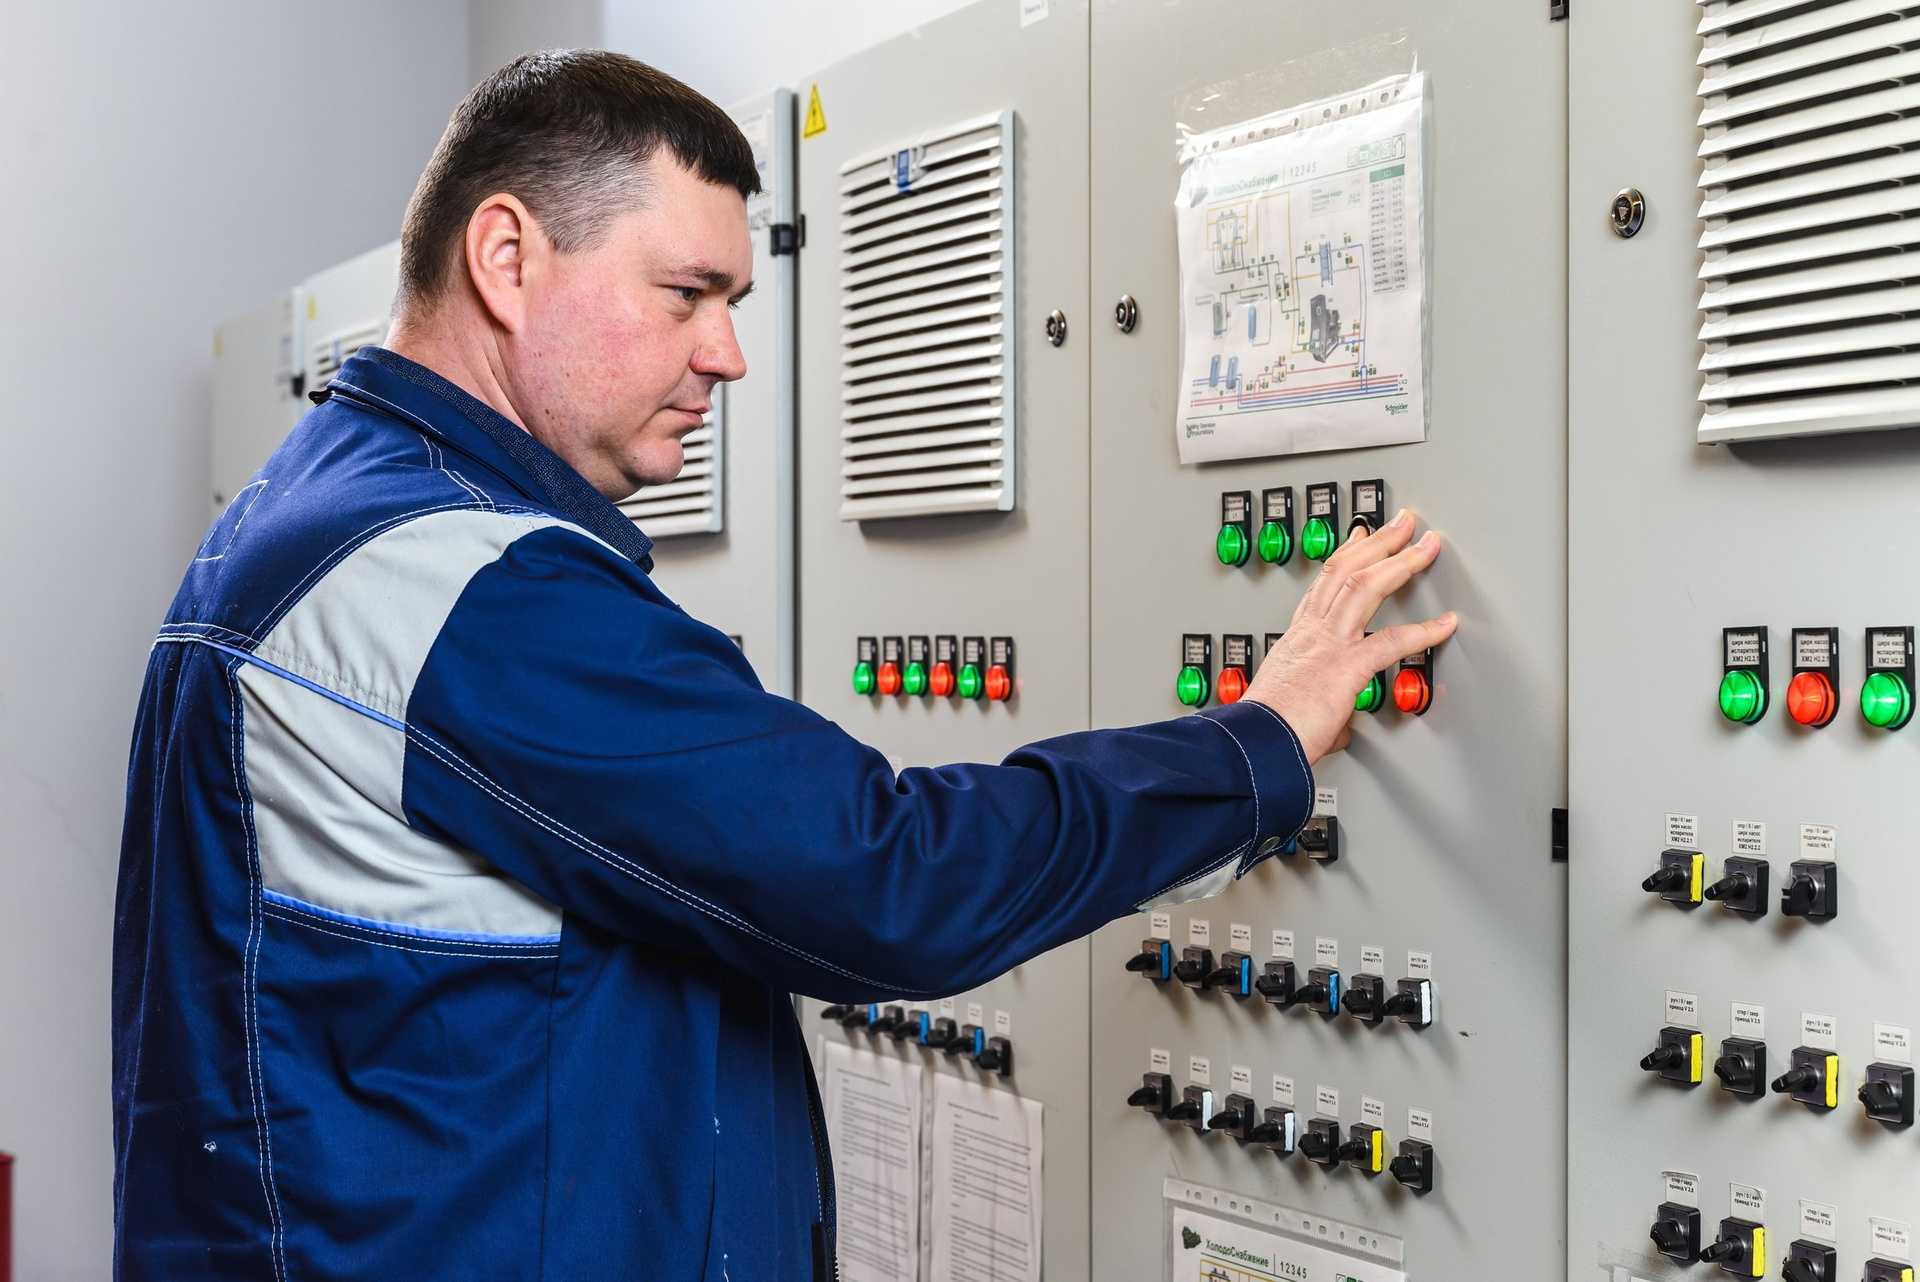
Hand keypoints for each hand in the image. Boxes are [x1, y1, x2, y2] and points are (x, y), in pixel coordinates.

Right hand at [1242, 509, 1455, 763]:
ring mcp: (1329, 645)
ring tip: (1427, 546)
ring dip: (1400, 561)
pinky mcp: (1346, 667)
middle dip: (1378, 542)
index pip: (1322, 585)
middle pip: (1346, 571)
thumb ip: (1323, 711)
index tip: (1360, 538)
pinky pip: (1392, 641)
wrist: (1254, 743)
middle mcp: (1312, 633)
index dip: (1345, 556)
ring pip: (1366, 586)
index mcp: (1296, 639)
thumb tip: (1338, 729)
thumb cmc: (1265, 731)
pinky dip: (1423, 631)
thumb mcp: (1290, 708)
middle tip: (1402, 524)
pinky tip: (1445, 623)